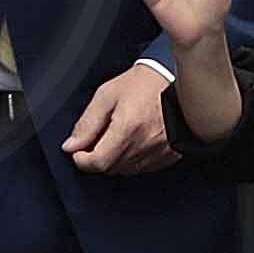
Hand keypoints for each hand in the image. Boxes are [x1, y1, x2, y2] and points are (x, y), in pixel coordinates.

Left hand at [64, 62, 179, 172]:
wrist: (182, 82)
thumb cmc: (145, 84)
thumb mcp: (108, 95)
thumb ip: (87, 123)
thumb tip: (71, 145)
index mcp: (127, 129)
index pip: (97, 163)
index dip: (81, 160)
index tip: (77, 150)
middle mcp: (143, 145)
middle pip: (110, 169)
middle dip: (97, 157)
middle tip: (95, 139)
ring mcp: (158, 154)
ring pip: (125, 170)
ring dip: (114, 159)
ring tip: (115, 137)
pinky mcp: (168, 156)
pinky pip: (142, 168)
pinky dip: (132, 160)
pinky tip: (132, 142)